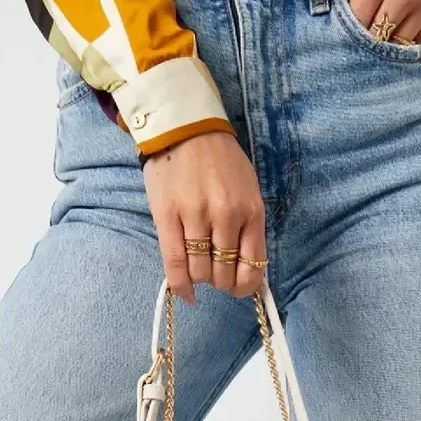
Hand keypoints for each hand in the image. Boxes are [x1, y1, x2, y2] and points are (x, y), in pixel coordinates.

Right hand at [143, 131, 266, 303]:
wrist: (185, 127)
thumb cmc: (219, 160)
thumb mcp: (247, 189)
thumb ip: (248, 226)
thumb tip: (244, 266)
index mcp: (251, 211)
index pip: (252, 267)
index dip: (244, 287)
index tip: (236, 288)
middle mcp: (226, 216)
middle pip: (223, 273)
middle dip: (219, 282)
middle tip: (212, 274)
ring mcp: (196, 216)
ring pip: (199, 271)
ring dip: (199, 279)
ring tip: (196, 269)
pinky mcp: (168, 216)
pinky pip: (174, 263)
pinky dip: (180, 285)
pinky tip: (185, 294)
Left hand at [349, 0, 420, 45]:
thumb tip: (353, 9)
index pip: (357, 16)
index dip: (349, 32)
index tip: (346, 38)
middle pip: (376, 37)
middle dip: (368, 45)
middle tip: (363, 50)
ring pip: (397, 47)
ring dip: (389, 51)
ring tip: (384, 51)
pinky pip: (419, 46)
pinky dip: (409, 49)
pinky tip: (404, 46)